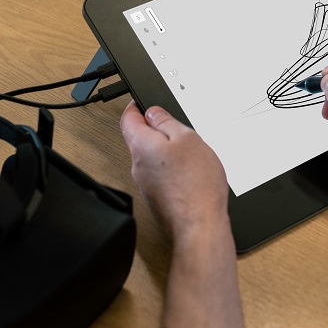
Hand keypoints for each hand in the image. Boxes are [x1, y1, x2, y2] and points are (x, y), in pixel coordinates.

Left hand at [119, 101, 228, 246]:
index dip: (136, 106)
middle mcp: (138, 165)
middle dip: (156, 130)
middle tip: (178, 128)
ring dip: (167, 152)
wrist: (199, 225)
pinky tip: (191, 174)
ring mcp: (146, 184)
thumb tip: (153, 112)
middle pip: (140, 138)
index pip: (128, 119)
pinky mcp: (157, 197)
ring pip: (151, 158)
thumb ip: (166, 122)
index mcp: (141, 146)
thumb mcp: (187, 139)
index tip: (144, 102)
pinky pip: (160, 175)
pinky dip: (173, 170)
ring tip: (190, 154)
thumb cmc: (195, 185)